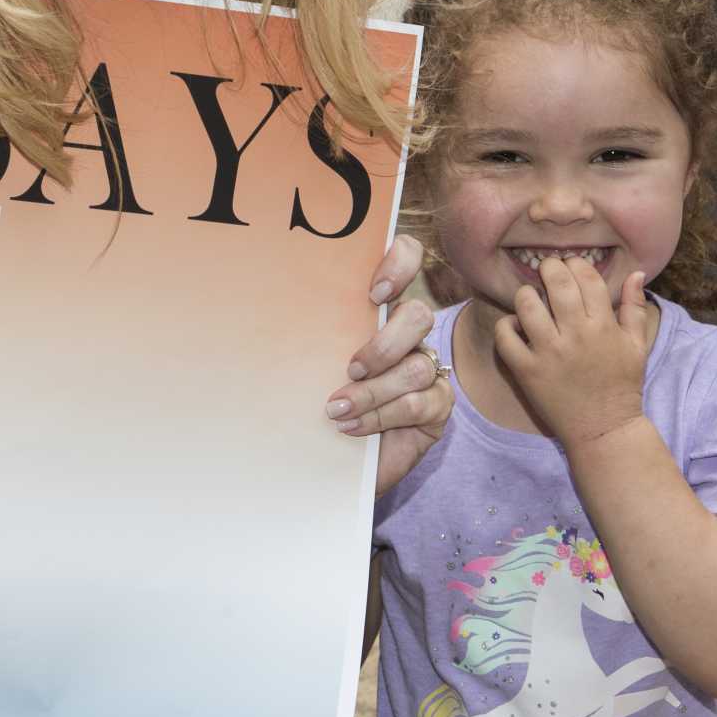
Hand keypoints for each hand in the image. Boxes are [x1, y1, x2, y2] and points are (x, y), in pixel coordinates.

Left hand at [329, 232, 453, 494]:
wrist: (332, 458)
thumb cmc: (318, 401)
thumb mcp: (312, 361)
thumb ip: (314, 333)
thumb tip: (278, 309)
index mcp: (380, 310)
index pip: (407, 258)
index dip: (400, 264)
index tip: (373, 294)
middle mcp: (409, 335)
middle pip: (418, 315)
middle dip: (383, 345)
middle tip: (350, 369)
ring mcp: (428, 370)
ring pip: (416, 367)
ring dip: (372, 392)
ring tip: (336, 410)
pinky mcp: (438, 407)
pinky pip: (418, 404)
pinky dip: (380, 417)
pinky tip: (351, 428)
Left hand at [492, 259, 648, 449]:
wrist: (604, 428)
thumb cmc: (622, 385)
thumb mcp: (637, 345)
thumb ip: (634, 307)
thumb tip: (637, 273)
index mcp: (604, 326)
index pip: (586, 277)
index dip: (575, 264)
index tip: (570, 266)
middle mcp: (576, 335)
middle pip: (556, 282)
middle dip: (548, 268)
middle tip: (546, 270)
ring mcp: (549, 352)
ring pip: (527, 304)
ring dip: (525, 294)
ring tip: (530, 298)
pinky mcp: (527, 370)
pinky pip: (505, 337)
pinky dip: (506, 326)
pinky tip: (515, 326)